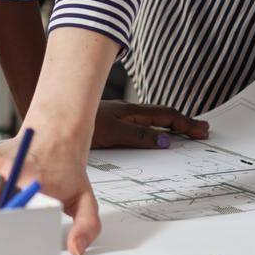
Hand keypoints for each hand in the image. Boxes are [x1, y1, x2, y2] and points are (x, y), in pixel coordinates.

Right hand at [0, 126, 102, 254]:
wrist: (55, 135)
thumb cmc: (65, 168)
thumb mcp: (84, 199)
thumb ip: (87, 226)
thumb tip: (76, 248)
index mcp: (31, 182)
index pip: (11, 220)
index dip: (11, 235)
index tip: (15, 243)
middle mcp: (7, 170)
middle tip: (11, 228)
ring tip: (8, 207)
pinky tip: (1, 193)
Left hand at [90, 100, 209, 149]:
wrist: (52, 120)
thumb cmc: (78, 123)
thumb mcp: (112, 132)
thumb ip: (138, 136)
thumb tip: (166, 141)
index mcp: (132, 113)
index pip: (166, 116)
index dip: (185, 123)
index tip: (201, 131)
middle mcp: (128, 113)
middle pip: (163, 116)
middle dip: (184, 123)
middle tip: (202, 130)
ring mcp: (120, 118)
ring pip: (152, 120)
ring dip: (171, 125)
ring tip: (187, 131)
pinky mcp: (111, 125)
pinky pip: (141, 125)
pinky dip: (156, 128)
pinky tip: (156, 135)